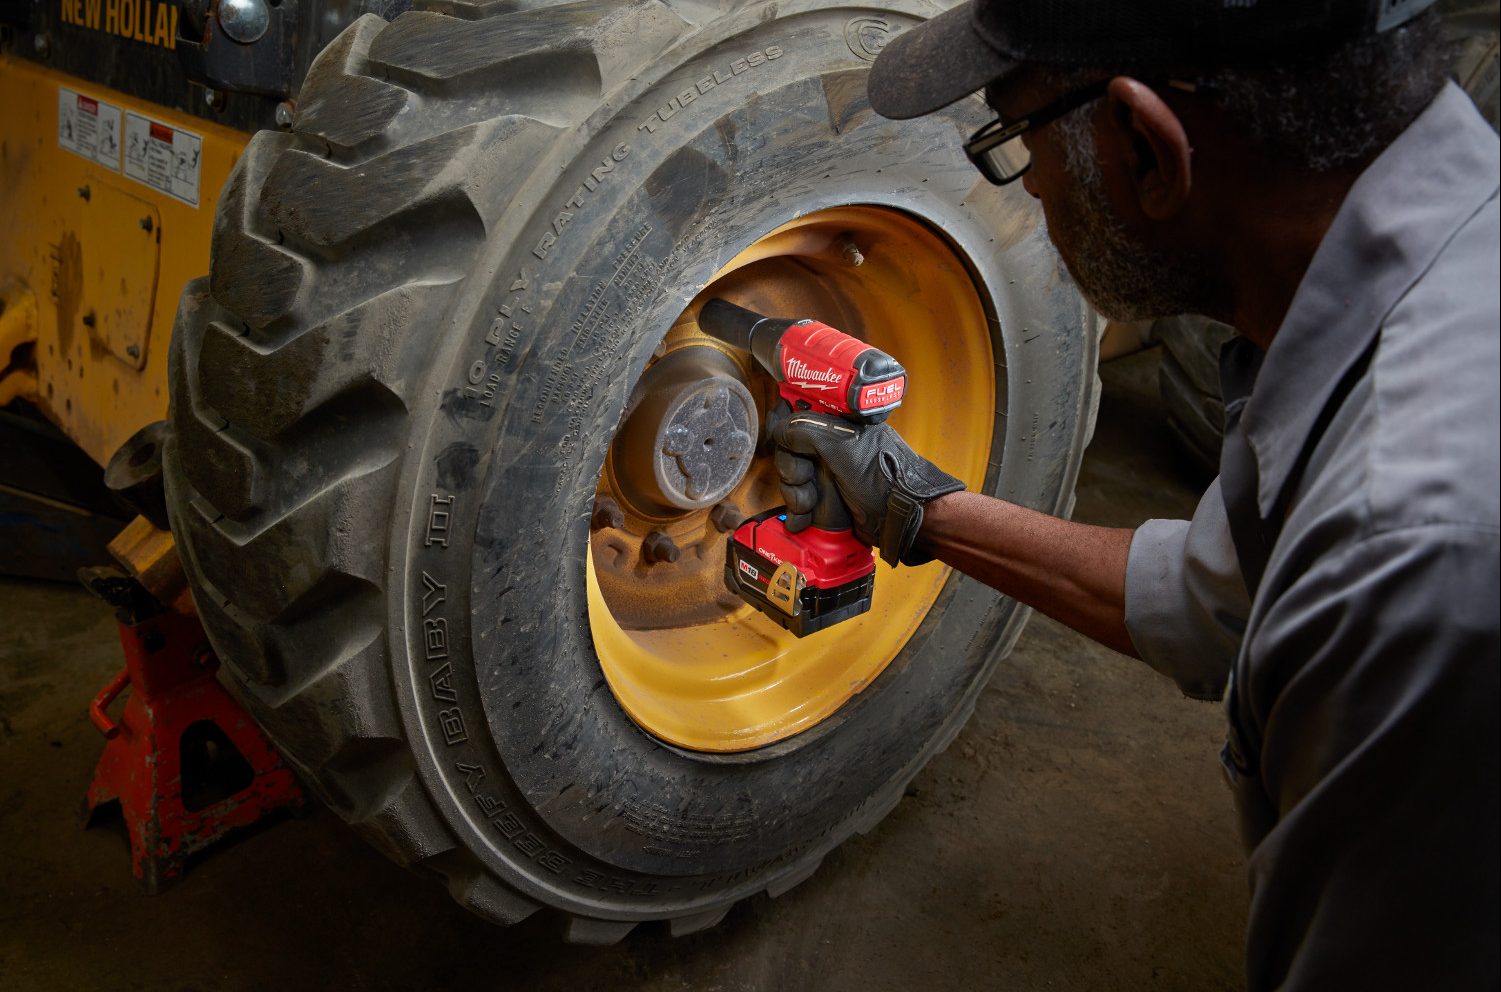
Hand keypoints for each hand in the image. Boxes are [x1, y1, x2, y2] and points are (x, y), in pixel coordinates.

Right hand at [766, 403, 964, 566]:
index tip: (788, 445)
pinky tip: (803, 520)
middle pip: (789, 451)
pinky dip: (798, 513)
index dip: (787, 430)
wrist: (902, 519)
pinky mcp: (827, 501)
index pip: (799, 418)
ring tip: (810, 504)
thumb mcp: (843, 446)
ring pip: (792, 479)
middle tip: (805, 478)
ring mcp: (829, 475)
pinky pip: (800, 503)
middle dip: (791, 470)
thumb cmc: (885, 479)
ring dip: (795, 494)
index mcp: (838, 427)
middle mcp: (832, 448)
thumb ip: (807, 430)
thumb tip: (780, 430)